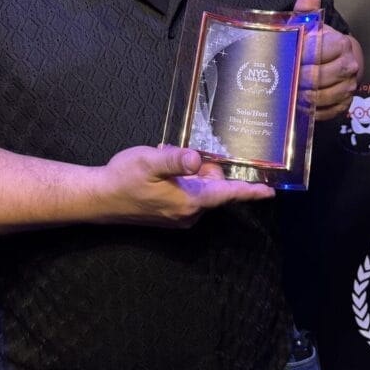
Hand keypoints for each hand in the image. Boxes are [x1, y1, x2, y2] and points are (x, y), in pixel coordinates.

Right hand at [98, 145, 274, 228]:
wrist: (100, 199)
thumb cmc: (124, 178)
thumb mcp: (150, 161)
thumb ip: (176, 159)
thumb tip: (198, 159)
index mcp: (189, 202)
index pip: (227, 195)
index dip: (249, 191)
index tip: (270, 191)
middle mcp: (189, 213)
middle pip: (214, 188)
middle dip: (206, 168)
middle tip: (183, 153)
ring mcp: (179, 216)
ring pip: (200, 190)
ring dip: (191, 173)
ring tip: (166, 159)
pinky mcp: (170, 215)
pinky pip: (187, 195)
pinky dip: (182, 180)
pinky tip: (162, 169)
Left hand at [293, 0, 362, 120]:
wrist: (338, 60)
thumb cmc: (319, 42)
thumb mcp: (311, 25)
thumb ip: (307, 11)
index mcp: (340, 44)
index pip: (318, 52)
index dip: (300, 57)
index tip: (286, 60)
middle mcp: (348, 66)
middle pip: (321, 77)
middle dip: (300, 80)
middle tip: (283, 82)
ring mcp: (348, 86)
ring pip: (326, 96)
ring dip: (305, 98)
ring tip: (288, 96)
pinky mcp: (344, 104)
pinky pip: (329, 112)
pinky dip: (313, 112)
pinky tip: (299, 109)